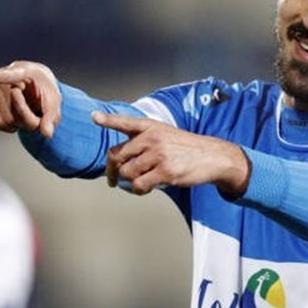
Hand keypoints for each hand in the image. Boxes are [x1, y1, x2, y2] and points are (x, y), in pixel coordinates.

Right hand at [0, 61, 60, 137]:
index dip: (3, 77)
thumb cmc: (45, 91)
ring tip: (26, 110)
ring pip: (8, 120)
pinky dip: (10, 126)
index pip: (14, 74)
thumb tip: (47, 134)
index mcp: (27, 70)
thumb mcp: (54, 102)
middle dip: (31, 117)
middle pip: (17, 109)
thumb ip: (52, 118)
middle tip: (37, 110)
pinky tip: (16, 115)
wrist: (34, 84)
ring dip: (21, 123)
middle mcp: (5, 74)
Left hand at [93, 111, 250, 196]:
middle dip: (112, 171)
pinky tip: (148, 187)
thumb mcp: (166, 135)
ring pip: (127, 173)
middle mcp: (152, 137)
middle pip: (117, 155)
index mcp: (151, 126)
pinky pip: (139, 184)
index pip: (125, 122)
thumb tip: (119, 162)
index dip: (109, 120)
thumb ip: (144, 141)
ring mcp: (158, 154)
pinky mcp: (165, 171)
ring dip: (130, 181)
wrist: (213, 156)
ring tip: (141, 181)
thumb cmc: (186, 149)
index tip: (94, 117)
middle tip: (112, 180)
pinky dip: (139, 189)